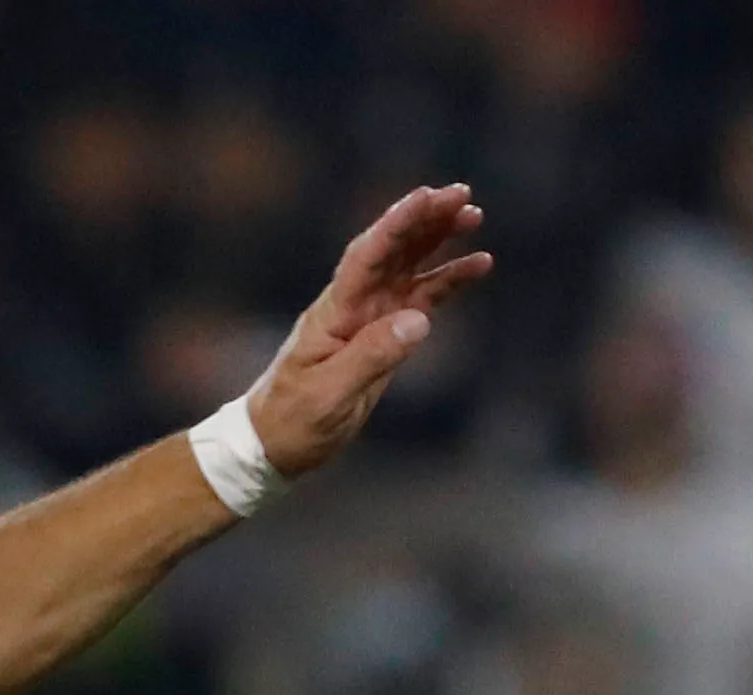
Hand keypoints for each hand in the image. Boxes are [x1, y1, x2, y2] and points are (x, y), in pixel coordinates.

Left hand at [241, 185, 495, 481]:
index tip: (428, 197)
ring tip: (474, 217)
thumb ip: (372, 356)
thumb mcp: (329, 394)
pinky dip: (448, 280)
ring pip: (409, 266)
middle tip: (462, 194)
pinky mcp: (384, 333)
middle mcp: (354, 304)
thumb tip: (418, 319)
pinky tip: (477, 265)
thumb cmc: (294, 419)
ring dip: (439, 239)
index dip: (398, 224)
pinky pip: (422, 298)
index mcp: (335, 311)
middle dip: (426, 219)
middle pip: (392, 249)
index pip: (368, 256)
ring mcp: (370, 316)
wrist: (275, 442)